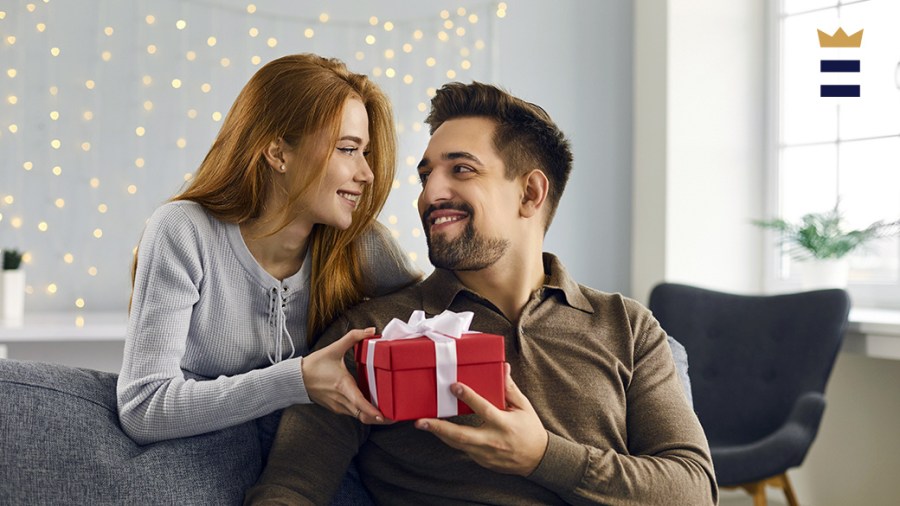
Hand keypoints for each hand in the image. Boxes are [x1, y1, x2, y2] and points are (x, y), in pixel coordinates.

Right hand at [301, 327, 385, 424]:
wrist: (296, 378)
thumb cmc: (314, 365)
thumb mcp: (334, 348)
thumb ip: (353, 337)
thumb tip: (372, 330)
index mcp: (342, 386)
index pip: (359, 403)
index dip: (372, 411)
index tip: (384, 416)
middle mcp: (341, 400)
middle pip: (363, 416)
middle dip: (379, 418)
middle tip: (395, 416)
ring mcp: (338, 406)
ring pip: (359, 416)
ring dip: (372, 416)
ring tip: (389, 412)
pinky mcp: (336, 408)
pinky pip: (353, 413)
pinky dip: (363, 412)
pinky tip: (373, 406)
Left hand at [414, 363, 548, 475]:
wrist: (537, 459)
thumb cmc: (530, 429)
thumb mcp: (523, 406)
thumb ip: (509, 388)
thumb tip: (502, 367)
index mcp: (505, 424)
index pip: (484, 409)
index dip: (469, 397)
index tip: (454, 386)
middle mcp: (493, 440)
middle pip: (462, 435)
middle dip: (440, 428)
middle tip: (421, 421)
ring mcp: (486, 454)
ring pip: (458, 444)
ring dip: (439, 433)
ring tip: (422, 424)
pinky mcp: (481, 460)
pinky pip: (462, 449)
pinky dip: (450, 439)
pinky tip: (439, 430)